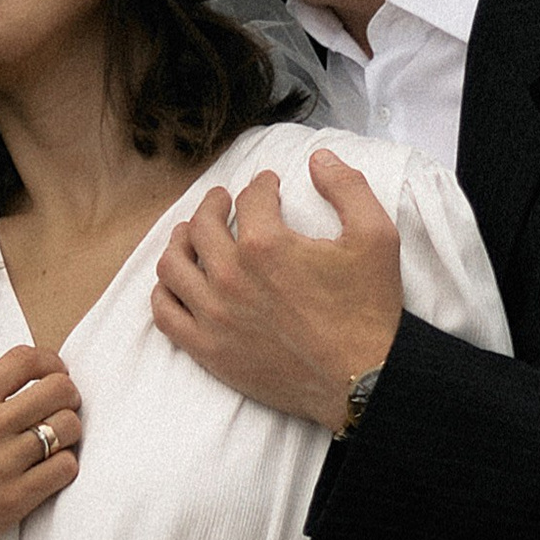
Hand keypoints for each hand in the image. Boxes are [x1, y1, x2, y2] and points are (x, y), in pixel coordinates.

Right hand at [0, 345, 83, 539]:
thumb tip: (34, 382)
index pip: (24, 360)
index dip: (50, 363)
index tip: (55, 374)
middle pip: (58, 389)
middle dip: (68, 397)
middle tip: (62, 409)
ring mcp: (2, 464)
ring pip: (68, 427)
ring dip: (70, 433)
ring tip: (57, 443)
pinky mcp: (14, 499)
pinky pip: (65, 468)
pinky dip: (64, 466)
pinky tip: (50, 470)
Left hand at [151, 147, 400, 426]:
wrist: (361, 380)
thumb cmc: (368, 311)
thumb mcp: (375, 237)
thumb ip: (347, 188)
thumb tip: (319, 159)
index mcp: (266, 245)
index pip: (250, 198)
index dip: (260, 185)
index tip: (267, 186)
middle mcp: (230, 277)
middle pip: (201, 225)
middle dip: (213, 205)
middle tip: (222, 202)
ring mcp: (213, 316)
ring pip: (172, 265)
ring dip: (180, 242)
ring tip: (190, 235)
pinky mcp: (207, 349)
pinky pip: (165, 313)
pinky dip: (164, 292)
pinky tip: (178, 283)